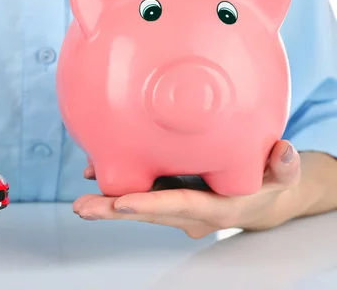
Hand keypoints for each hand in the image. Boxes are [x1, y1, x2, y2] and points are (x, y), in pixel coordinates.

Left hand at [73, 140, 301, 237]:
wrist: (258, 201)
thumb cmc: (268, 185)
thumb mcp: (282, 176)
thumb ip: (284, 167)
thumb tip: (283, 151)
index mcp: (215, 208)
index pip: (180, 206)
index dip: (151, 205)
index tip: (121, 204)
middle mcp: (189, 213)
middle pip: (148, 212)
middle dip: (114, 212)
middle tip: (82, 208)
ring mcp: (176, 208)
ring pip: (139, 205)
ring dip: (107, 204)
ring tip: (79, 201)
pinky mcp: (168, 195)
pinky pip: (139, 192)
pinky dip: (117, 186)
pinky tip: (93, 173)